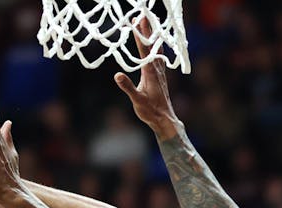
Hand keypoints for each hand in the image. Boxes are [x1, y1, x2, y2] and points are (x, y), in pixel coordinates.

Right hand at [114, 19, 180, 136]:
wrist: (164, 119)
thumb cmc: (151, 111)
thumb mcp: (137, 100)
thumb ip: (128, 87)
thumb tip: (117, 75)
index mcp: (150, 72)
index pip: (144, 49)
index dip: (140, 35)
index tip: (136, 21)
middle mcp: (156, 69)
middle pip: (151, 45)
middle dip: (146, 30)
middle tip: (142, 16)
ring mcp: (160, 72)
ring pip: (156, 49)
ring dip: (152, 37)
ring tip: (149, 25)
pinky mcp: (160, 76)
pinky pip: (158, 57)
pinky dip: (156, 47)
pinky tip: (156, 45)